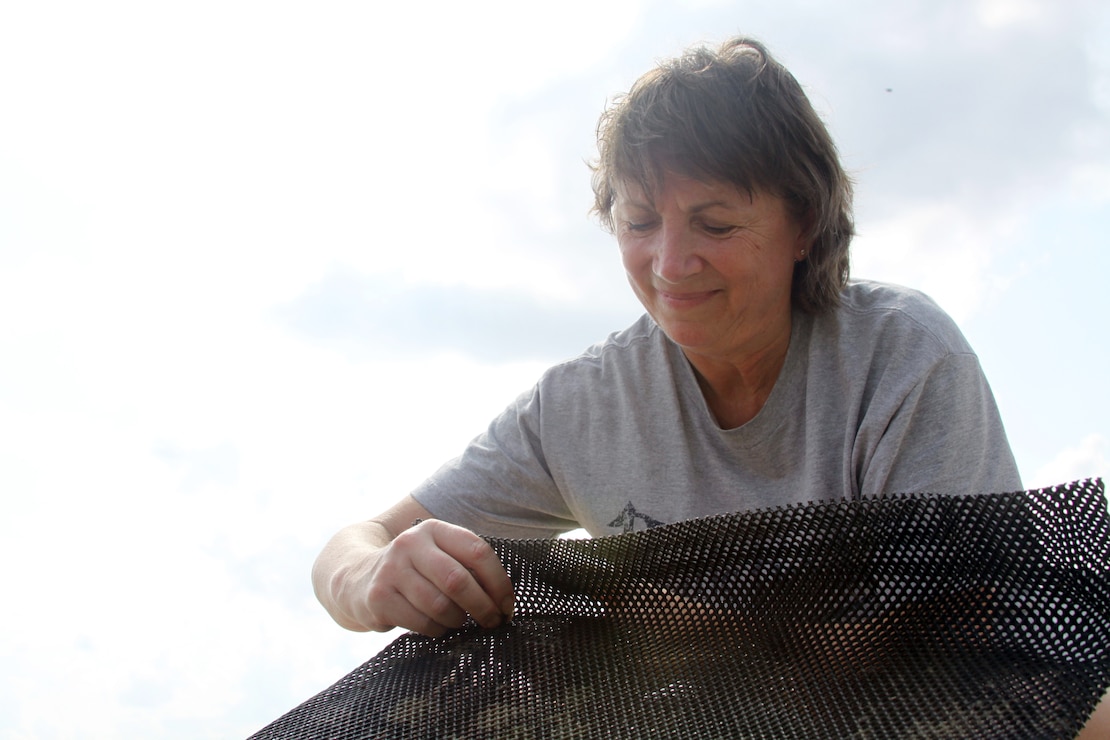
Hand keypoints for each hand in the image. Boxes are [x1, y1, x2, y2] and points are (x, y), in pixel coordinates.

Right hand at [318, 517, 514, 637]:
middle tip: (493, 622)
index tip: (507, 605)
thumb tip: (504, 601)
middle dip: (483, 607)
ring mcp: (391, 569)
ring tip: (458, 622)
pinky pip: (422, 622)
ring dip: (458, 621)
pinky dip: (437, 630)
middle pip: (459, 580)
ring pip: (440, 605)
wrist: (356, 577)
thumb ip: (466, 567)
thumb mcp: (437, 555)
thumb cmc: (413, 571)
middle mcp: (410, 543)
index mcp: (433, 529)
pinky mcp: (378, 596)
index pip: (478, 552)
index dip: (499, 583)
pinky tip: (437, 627)